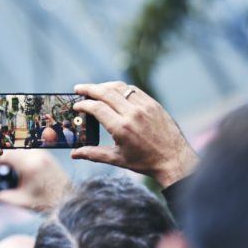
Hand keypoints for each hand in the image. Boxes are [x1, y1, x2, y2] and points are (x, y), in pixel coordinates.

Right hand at [0, 150, 70, 211]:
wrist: (67, 199)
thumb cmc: (46, 202)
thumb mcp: (22, 202)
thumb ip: (5, 198)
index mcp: (28, 166)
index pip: (6, 155)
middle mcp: (36, 157)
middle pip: (14, 149)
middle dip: (5, 155)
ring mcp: (43, 155)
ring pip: (23, 147)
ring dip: (15, 152)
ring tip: (9, 163)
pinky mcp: (47, 156)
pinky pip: (31, 149)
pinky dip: (23, 153)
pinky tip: (21, 163)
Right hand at [72, 81, 197, 186]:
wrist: (174, 159)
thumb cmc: (145, 162)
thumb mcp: (117, 159)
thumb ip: (93, 154)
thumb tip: (73, 154)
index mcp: (121, 128)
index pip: (97, 108)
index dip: (83, 104)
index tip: (76, 105)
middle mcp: (132, 114)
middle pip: (105, 92)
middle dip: (89, 89)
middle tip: (78, 88)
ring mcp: (145, 106)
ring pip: (120, 87)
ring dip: (104, 86)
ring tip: (94, 89)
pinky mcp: (153, 104)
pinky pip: (133, 90)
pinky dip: (121, 89)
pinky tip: (114, 91)